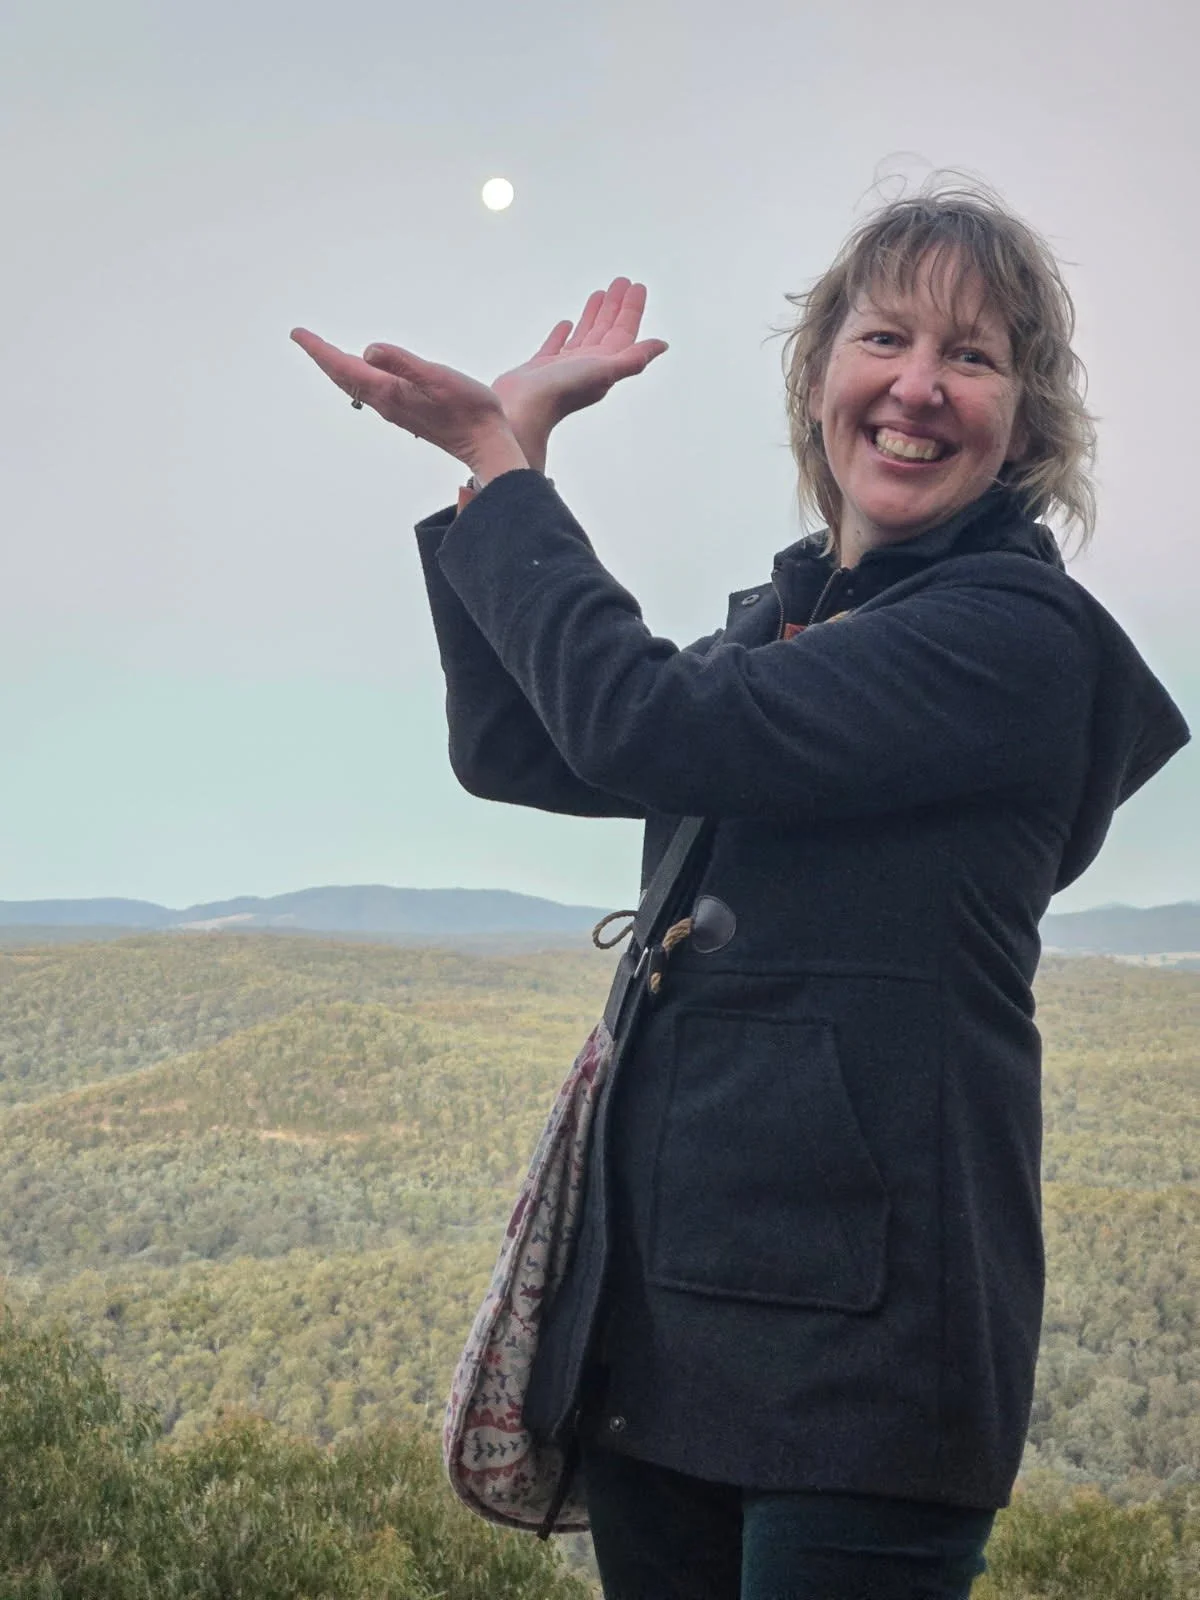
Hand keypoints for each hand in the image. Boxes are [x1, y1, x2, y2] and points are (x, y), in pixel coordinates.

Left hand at [290, 328, 525, 479]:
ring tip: (326, 354)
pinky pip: (372, 392)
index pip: (344, 367)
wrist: (486, 442)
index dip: (320, 350)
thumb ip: (403, 364)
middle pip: (344, 378)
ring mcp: (396, 410)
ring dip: (339, 369)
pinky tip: (364, 373)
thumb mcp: (437, 378)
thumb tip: (368, 351)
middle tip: (304, 339)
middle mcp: (386, 403)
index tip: (298, 334)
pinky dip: (358, 378)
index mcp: (389, 391)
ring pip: (357, 386)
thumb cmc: (470, 409)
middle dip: (323, 357)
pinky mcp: (408, 413)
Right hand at [491, 277, 667, 445]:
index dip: (631, 309)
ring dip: (593, 315)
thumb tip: (662, 345)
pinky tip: (566, 323)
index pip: (624, 333)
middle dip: (615, 306)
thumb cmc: (563, 391)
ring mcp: (563, 368)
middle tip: (621, 281)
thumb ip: (633, 358)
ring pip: (584, 335)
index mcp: (604, 366)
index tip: (636, 286)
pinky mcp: (540, 368)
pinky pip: (556, 346)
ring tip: (598, 294)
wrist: (522, 410)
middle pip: (607, 330)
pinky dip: (563, 334)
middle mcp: (587, 367)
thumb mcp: (604, 370)